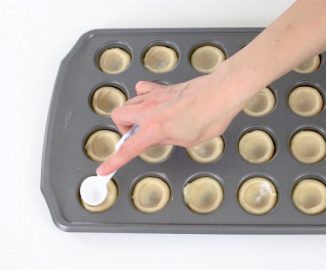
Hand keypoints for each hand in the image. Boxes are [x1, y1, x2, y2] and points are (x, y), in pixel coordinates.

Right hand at [96, 73, 245, 175]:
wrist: (221, 92)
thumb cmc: (210, 116)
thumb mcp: (188, 141)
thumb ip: (167, 140)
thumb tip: (158, 137)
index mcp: (155, 128)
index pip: (128, 148)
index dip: (114, 161)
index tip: (104, 169)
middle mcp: (150, 110)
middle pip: (118, 116)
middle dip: (123, 129)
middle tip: (137, 137)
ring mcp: (156, 96)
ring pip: (129, 103)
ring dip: (133, 115)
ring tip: (149, 124)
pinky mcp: (164, 88)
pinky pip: (143, 90)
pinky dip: (143, 97)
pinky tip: (154, 104)